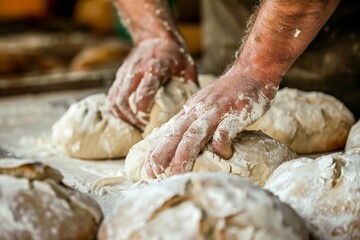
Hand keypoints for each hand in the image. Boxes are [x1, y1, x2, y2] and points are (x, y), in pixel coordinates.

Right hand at [107, 38, 196, 129]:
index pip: (143, 92)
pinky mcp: (119, 77)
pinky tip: (128, 117)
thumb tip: (196, 108)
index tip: (151, 122)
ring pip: (114, 100)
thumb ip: (191, 86)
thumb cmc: (174, 54)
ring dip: (123, 117)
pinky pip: (111, 97)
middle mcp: (136, 71)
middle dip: (132, 119)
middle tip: (143, 127)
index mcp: (154, 68)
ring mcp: (125, 73)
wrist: (154, 36)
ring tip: (136, 125)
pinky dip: (117, 111)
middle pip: (123, 100)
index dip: (144, 111)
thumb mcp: (188, 66)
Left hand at [145, 68, 278, 177]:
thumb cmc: (230, 92)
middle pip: (176, 134)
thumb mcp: (206, 104)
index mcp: (191, 110)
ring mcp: (216, 112)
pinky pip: (224, 132)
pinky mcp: (235, 114)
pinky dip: (220, 145)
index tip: (149, 169)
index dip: (158, 150)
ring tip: (176, 173)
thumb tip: (185, 142)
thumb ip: (196, 120)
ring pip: (194, 135)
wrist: (253, 71)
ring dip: (183, 155)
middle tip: (152, 174)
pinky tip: (223, 155)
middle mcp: (199, 111)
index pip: (170, 132)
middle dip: (162, 154)